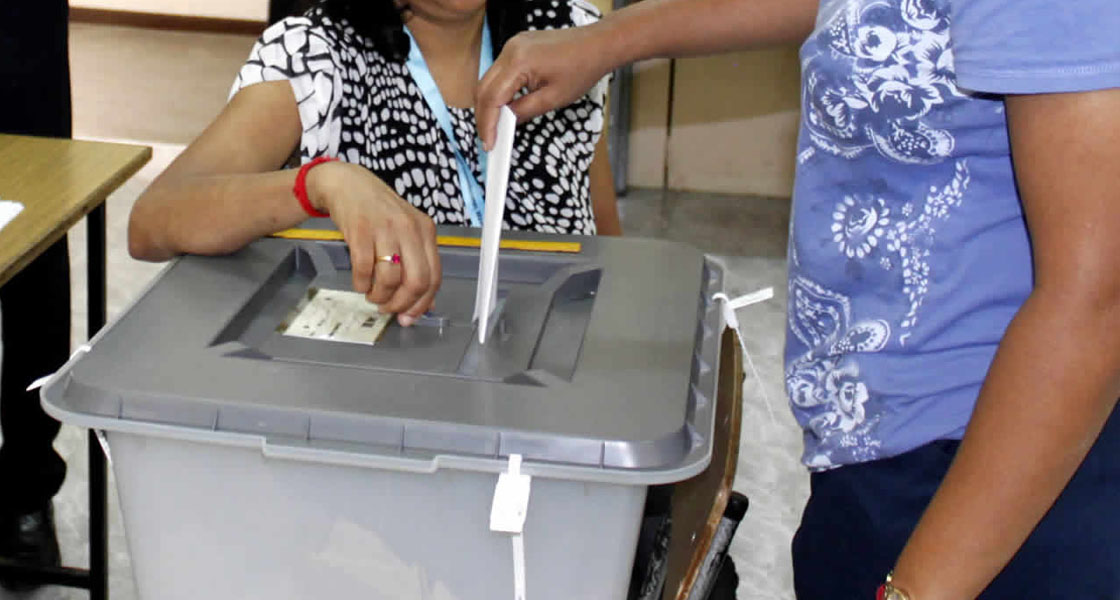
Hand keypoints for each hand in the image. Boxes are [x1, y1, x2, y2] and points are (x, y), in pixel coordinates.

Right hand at [307, 161, 440, 324]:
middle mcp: (409, 229)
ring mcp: (385, 229)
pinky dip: (361, 284)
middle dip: (401, 304)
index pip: (434, 277)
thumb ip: (418, 264)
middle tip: (388, 309)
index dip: (422, 304)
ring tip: (372, 295)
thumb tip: (427, 303)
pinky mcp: (360, 230)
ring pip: (390, 279)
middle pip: (416, 281)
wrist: (348, 184)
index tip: (409, 317)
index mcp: (426, 231)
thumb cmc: (379, 212)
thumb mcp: (406, 232)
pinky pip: (364, 269)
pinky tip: (360, 283)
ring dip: (379, 296)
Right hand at [476, 24, 613, 149]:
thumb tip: (505, 124)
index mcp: (518, 62)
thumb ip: (524, 111)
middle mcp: (509, 50)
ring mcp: (512, 46)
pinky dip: (498, 90)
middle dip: (483, 116)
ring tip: (496, 127)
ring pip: (488, 80)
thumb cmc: (581, 69)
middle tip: (488, 139)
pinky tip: (505, 107)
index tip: (488, 144)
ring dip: (489, 104)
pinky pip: (499, 72)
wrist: (596, 44)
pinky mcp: (516, 47)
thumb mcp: (553, 98)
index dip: (487, 123)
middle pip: (483, 88)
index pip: (491, 97)